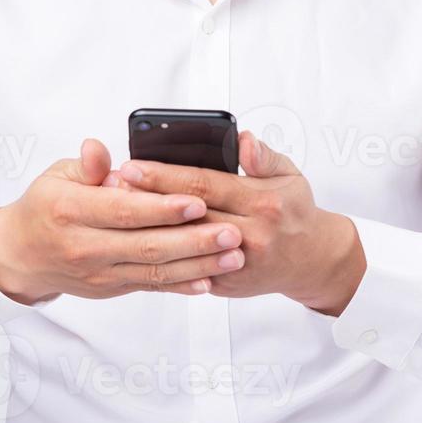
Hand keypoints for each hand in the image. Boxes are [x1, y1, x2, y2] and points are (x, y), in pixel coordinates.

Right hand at [0, 138, 246, 304]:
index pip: (124, 210)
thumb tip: (97, 149)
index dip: (162, 208)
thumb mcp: (58, 175)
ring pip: (155, 270)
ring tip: (233, 256)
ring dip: (198, 265)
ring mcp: (99, 273)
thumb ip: (88, 165)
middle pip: (147, 245)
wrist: (22, 255)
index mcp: (71, 211)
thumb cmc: (46, 205)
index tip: (197, 201)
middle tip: (232, 232)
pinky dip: (181, 286)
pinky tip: (210, 280)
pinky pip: (151, 286)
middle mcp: (85, 247)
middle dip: (194, 240)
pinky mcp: (111, 288)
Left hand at [109, 131, 366, 315]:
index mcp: (261, 200)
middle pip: (187, 214)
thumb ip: (263, 156)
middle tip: (110, 187)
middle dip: (146, 200)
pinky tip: (135, 242)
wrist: (311, 260)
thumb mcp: (288, 174)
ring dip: (148, 228)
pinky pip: (188, 269)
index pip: (203, 183)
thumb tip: (243, 140)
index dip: (165, 175)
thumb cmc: (294, 209)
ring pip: (183, 244)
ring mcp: (237, 262)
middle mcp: (250, 233)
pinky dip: (161, 256)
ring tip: (115, 215)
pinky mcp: (227, 283)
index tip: (132, 164)